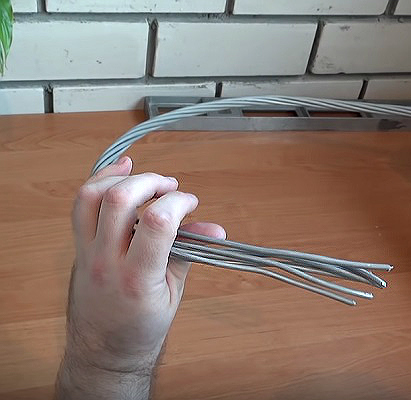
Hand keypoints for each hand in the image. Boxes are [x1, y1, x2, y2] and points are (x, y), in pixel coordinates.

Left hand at [57, 157, 224, 398]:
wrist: (103, 351)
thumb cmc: (142, 328)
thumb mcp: (174, 293)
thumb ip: (189, 254)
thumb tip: (217, 230)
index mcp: (137, 278)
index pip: (157, 222)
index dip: (179, 202)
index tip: (191, 204)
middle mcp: (106, 261)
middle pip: (119, 200)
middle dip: (150, 182)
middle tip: (170, 187)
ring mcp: (87, 252)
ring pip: (91, 196)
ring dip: (120, 177)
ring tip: (144, 176)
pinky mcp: (79, 247)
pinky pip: (81, 206)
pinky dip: (100, 182)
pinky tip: (121, 172)